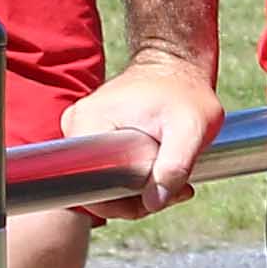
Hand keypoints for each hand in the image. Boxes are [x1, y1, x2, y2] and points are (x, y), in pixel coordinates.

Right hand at [64, 47, 222, 216]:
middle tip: (176, 187)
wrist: (177, 64)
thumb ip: (174, 166)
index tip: (160, 194)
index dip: (124, 202)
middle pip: (97, 185)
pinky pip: (107, 166)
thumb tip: (154, 203)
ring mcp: (83, 127)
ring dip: (139, 187)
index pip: (90, 185)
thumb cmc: (185, 91)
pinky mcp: (94, 130)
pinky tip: (160, 168)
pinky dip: (134, 175)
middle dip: (137, 197)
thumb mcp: (190, 128)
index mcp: (88, 123)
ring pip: (104, 179)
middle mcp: (76, 124)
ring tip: (173, 176)